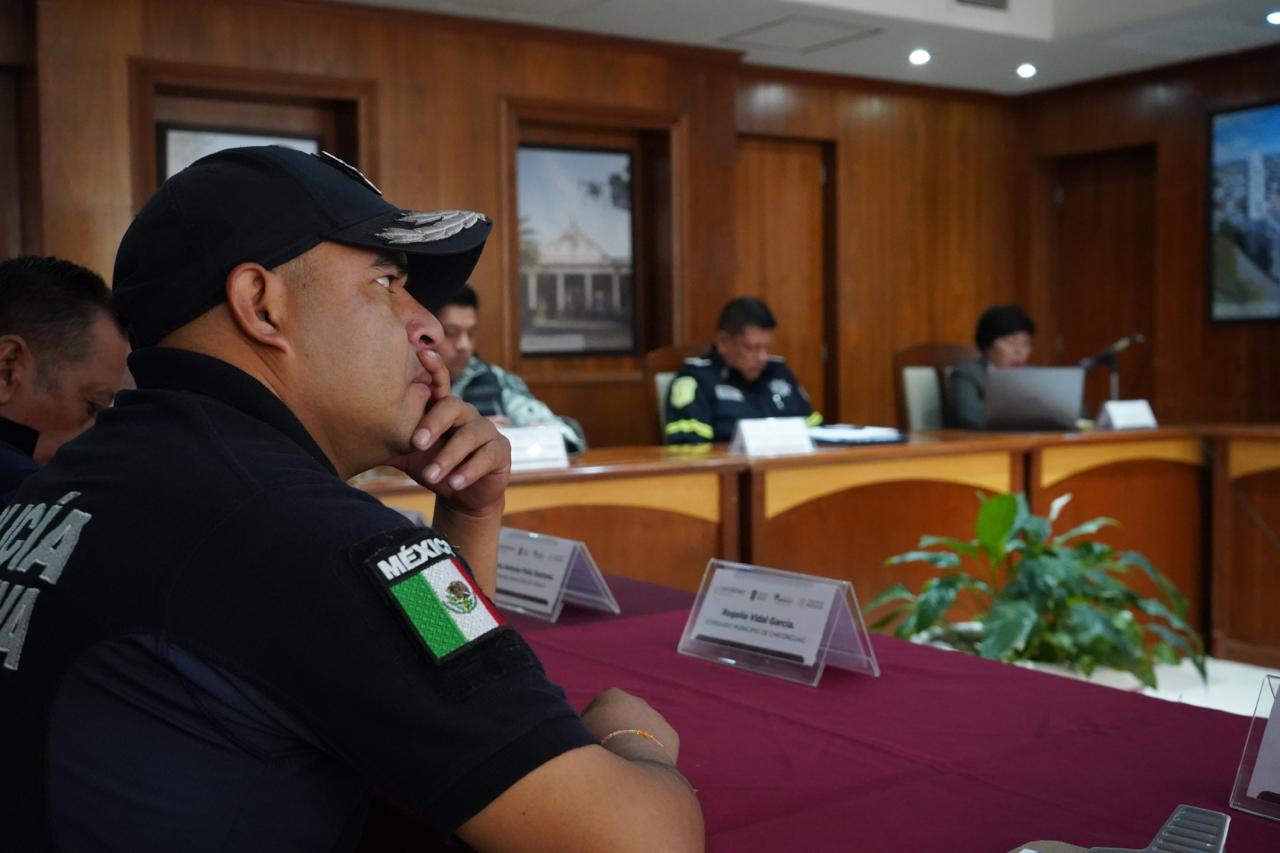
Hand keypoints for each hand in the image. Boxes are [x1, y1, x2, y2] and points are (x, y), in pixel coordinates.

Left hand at [387, 350, 511, 515]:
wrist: (463, 496)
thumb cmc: (434, 467)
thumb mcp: (409, 455)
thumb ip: (391, 440)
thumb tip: (351, 432)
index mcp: (444, 410)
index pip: (439, 383)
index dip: (434, 367)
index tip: (422, 354)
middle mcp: (466, 414)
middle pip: (453, 406)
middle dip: (434, 424)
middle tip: (416, 443)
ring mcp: (486, 431)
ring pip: (470, 435)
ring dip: (449, 456)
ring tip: (432, 476)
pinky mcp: (500, 451)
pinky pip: (487, 456)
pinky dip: (469, 470)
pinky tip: (454, 483)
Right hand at [581, 688, 680, 762]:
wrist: (631, 765)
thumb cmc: (596, 749)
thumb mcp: (578, 735)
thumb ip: (581, 730)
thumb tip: (580, 736)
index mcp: (611, 696)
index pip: (596, 710)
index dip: (590, 728)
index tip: (587, 745)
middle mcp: (636, 701)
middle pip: (622, 717)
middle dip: (616, 731)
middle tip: (608, 754)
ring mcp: (656, 716)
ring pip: (642, 730)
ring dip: (634, 741)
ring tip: (626, 764)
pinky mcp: (670, 735)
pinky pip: (658, 744)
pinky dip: (651, 753)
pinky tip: (642, 768)